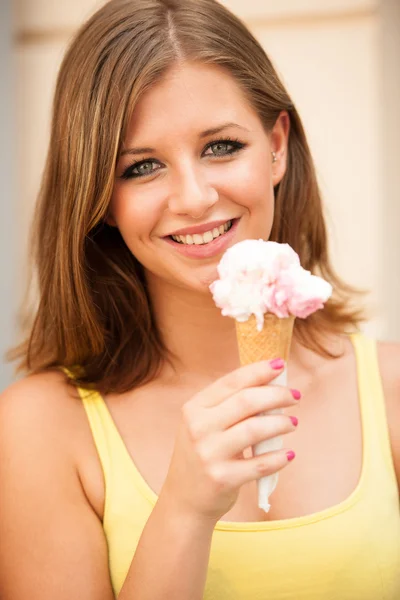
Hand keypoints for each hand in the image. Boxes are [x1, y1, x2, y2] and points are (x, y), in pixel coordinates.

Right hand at [161, 359, 298, 522]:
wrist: (184, 500)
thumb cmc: (201, 455)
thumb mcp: (203, 425)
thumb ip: (228, 406)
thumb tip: (269, 385)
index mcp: (194, 408)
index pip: (231, 382)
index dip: (258, 371)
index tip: (280, 365)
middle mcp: (199, 427)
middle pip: (247, 401)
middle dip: (277, 395)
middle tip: (295, 396)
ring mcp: (209, 454)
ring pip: (256, 429)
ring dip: (281, 423)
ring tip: (293, 423)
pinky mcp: (222, 478)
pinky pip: (260, 463)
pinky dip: (279, 457)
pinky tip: (289, 454)